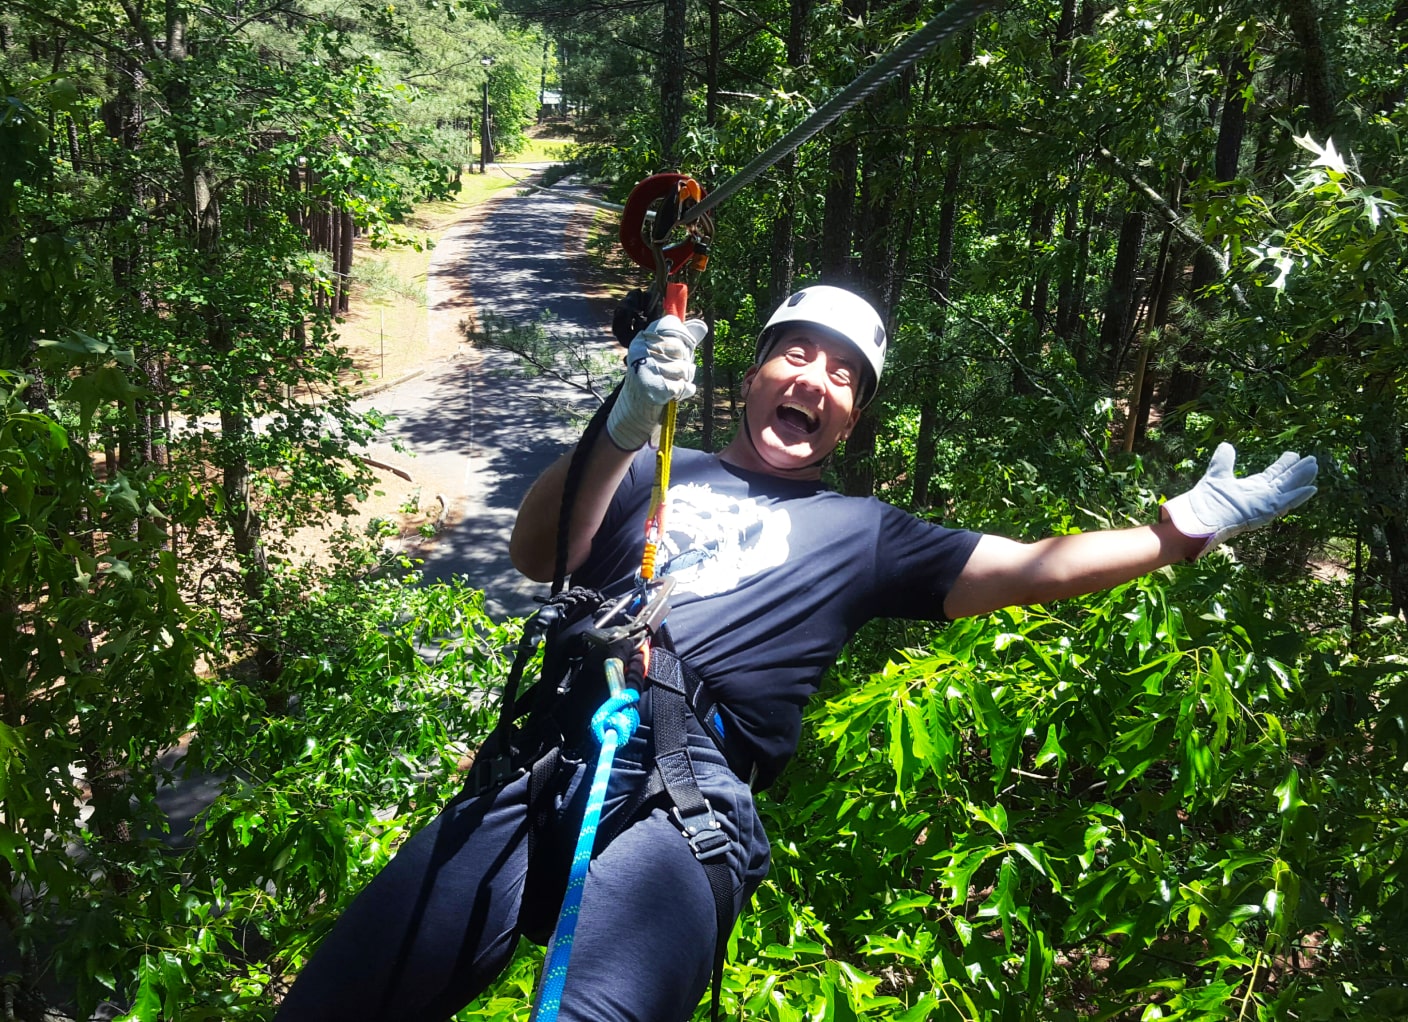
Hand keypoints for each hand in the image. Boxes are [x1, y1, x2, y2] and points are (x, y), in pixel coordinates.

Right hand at [606, 314, 706, 449]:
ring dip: (685, 378)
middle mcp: (641, 350)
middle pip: (681, 348)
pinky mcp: (652, 388)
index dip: (683, 337)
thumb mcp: (669, 352)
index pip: (672, 325)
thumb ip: (686, 338)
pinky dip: (684, 391)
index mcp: (644, 337)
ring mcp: (645, 369)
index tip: (680, 349)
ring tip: (674, 381)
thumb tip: (702, 325)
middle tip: (675, 370)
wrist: (638, 404)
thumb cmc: (657, 373)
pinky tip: (675, 393)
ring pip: (684, 369)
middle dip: (685, 361)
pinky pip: (681, 387)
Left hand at [1161, 442, 1317, 557]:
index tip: (1294, 454)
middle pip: (1284, 481)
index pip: (1272, 474)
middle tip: (1312, 460)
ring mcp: (1265, 504)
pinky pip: (1286, 503)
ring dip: (1302, 479)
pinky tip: (1311, 488)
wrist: (1201, 515)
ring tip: (1314, 467)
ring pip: (1288, 490)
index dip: (1283, 465)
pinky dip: (1298, 496)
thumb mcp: (1218, 473)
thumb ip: (1224, 460)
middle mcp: (1261, 496)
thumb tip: (1226, 445)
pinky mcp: (1266, 511)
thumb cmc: (1207, 499)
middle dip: (1298, 471)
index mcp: (1251, 487)